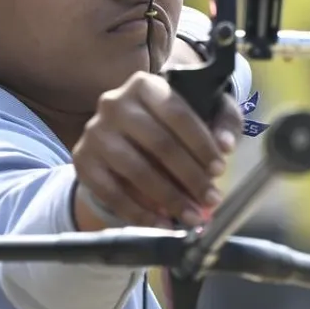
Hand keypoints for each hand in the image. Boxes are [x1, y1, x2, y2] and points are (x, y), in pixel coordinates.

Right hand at [71, 71, 242, 229]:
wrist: (125, 136)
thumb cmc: (171, 123)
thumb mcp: (203, 111)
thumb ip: (222, 122)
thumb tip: (225, 145)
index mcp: (145, 85)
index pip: (177, 113)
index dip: (201, 144)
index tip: (219, 170)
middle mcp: (115, 103)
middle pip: (159, 144)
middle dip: (190, 176)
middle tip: (211, 199)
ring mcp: (95, 132)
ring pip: (136, 171)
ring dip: (169, 198)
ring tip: (192, 216)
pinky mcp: (83, 160)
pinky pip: (112, 192)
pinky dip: (139, 212)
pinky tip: (162, 223)